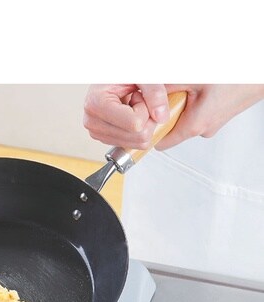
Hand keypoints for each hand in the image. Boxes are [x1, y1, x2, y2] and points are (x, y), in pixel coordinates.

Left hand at [83, 84, 263, 150]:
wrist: (262, 72)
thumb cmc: (235, 76)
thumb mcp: (192, 77)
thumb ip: (164, 88)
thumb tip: (143, 91)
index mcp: (194, 125)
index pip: (158, 142)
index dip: (147, 131)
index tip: (138, 121)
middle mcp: (203, 130)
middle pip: (168, 130)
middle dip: (161, 115)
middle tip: (160, 96)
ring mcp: (211, 125)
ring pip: (182, 120)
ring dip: (177, 106)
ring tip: (183, 87)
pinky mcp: (217, 116)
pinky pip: (195, 113)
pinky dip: (190, 102)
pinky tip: (196, 88)